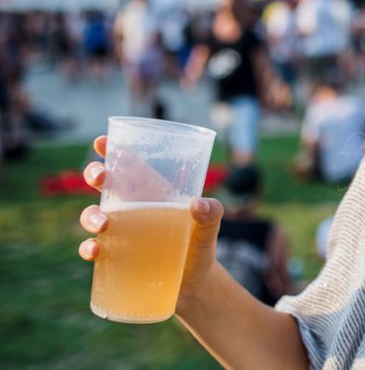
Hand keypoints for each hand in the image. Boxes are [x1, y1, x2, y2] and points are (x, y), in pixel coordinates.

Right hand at [78, 136, 223, 311]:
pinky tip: (94, 251)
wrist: (193, 287)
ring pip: (93, 215)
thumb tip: (198, 204)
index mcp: (153, 194)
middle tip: (100, 177)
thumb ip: (211, 214)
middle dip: (95, 174)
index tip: (103, 141)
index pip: (130, 164)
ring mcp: (120, 233)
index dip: (113, 149)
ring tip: (102, 225)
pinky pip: (92, 249)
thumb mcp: (209, 230)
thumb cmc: (199, 249)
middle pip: (104, 184)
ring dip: (90, 216)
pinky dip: (88, 248)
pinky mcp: (114, 257)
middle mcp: (132, 209)